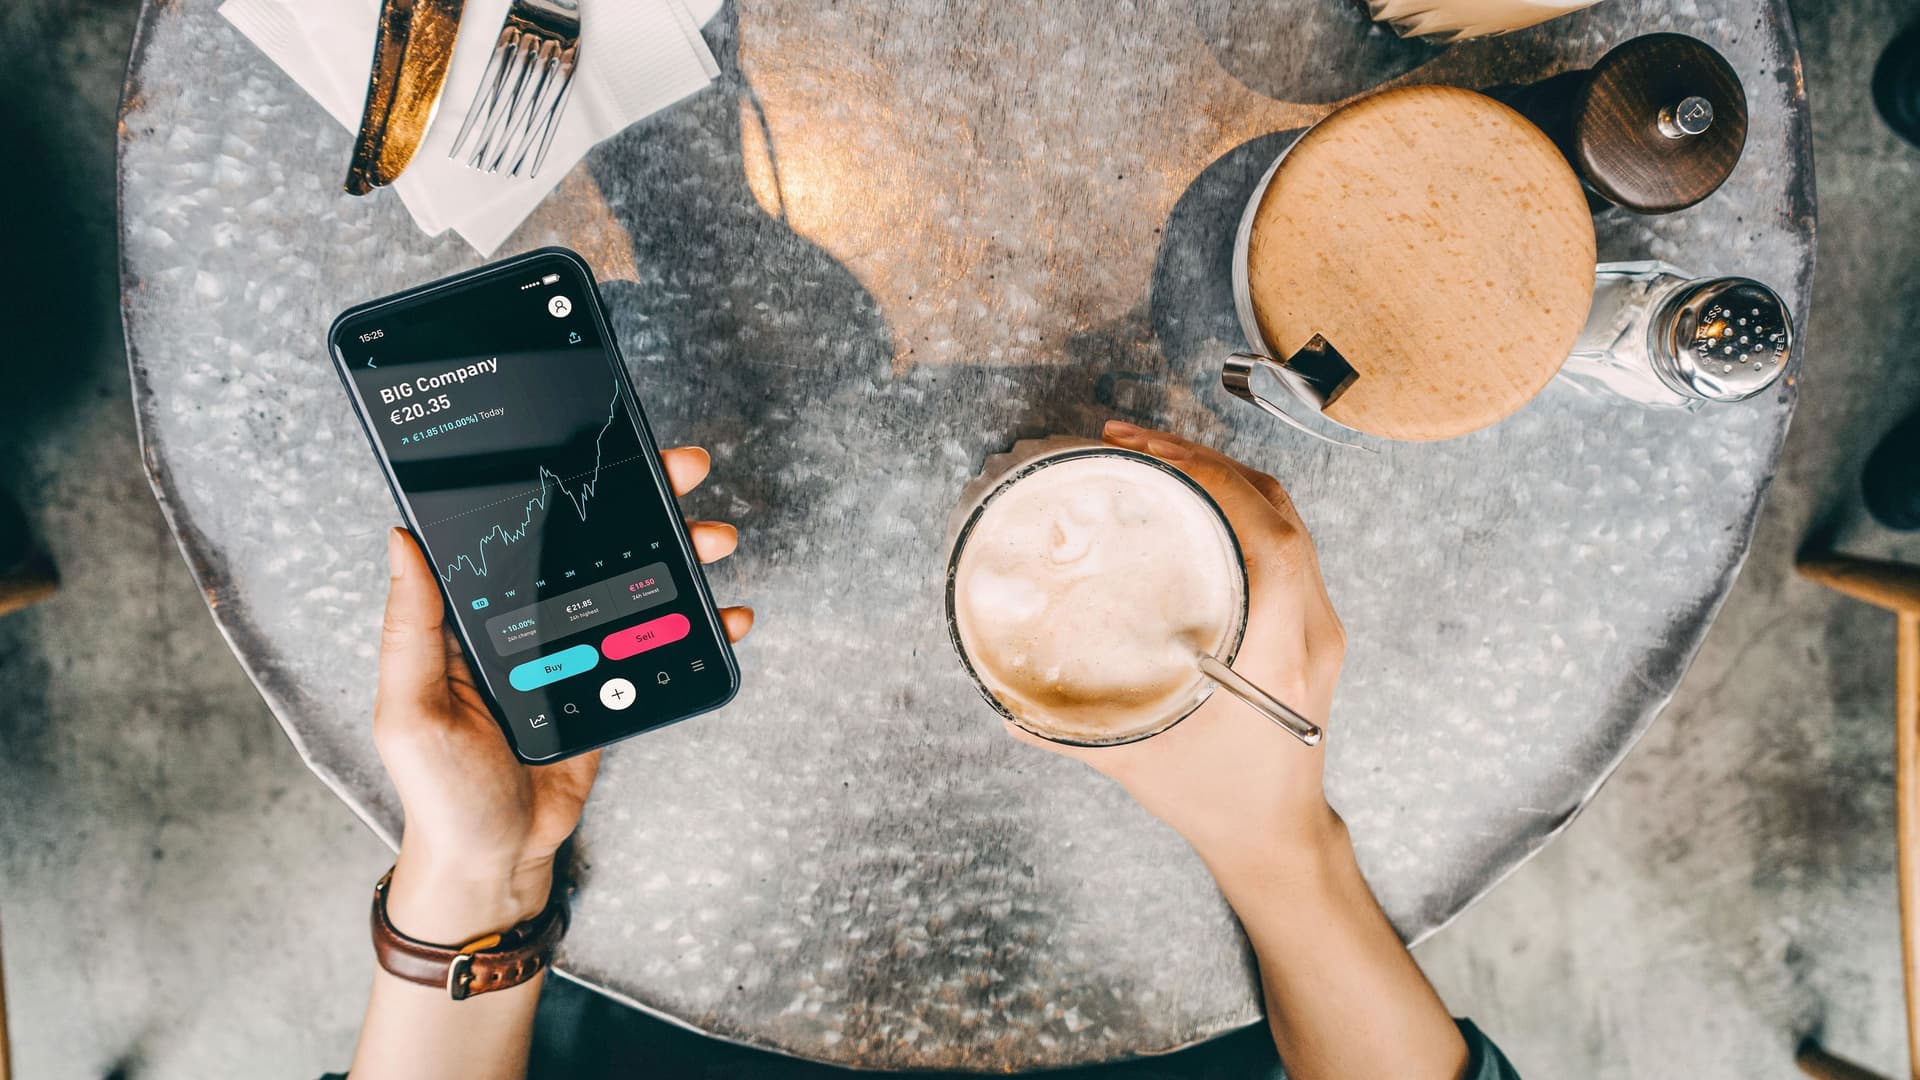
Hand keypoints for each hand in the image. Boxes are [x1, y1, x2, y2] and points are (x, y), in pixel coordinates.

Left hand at [375, 446, 753, 943]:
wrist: (495, 864)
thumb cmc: (440, 794)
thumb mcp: (410, 710)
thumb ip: (410, 628)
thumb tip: (400, 540)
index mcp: (472, 616)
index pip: (521, 531)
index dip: (565, 485)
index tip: (606, 452)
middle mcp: (526, 623)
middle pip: (590, 545)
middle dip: (644, 503)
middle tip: (686, 473)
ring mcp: (573, 654)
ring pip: (634, 586)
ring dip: (681, 556)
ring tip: (717, 540)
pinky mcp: (609, 690)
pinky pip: (657, 646)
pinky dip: (699, 629)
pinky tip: (728, 616)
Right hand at [1009, 422, 1346, 880]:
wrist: (1279, 837)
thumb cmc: (1218, 802)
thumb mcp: (1136, 761)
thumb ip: (1069, 731)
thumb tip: (1003, 702)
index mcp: (1281, 655)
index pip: (1272, 540)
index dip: (1218, 483)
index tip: (1155, 457)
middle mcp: (1313, 629)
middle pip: (1280, 511)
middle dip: (1209, 463)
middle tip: (1136, 443)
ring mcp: (1320, 625)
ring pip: (1289, 520)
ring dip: (1226, 479)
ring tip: (1158, 459)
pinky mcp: (1314, 627)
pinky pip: (1288, 544)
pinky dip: (1242, 509)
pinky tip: (1192, 505)